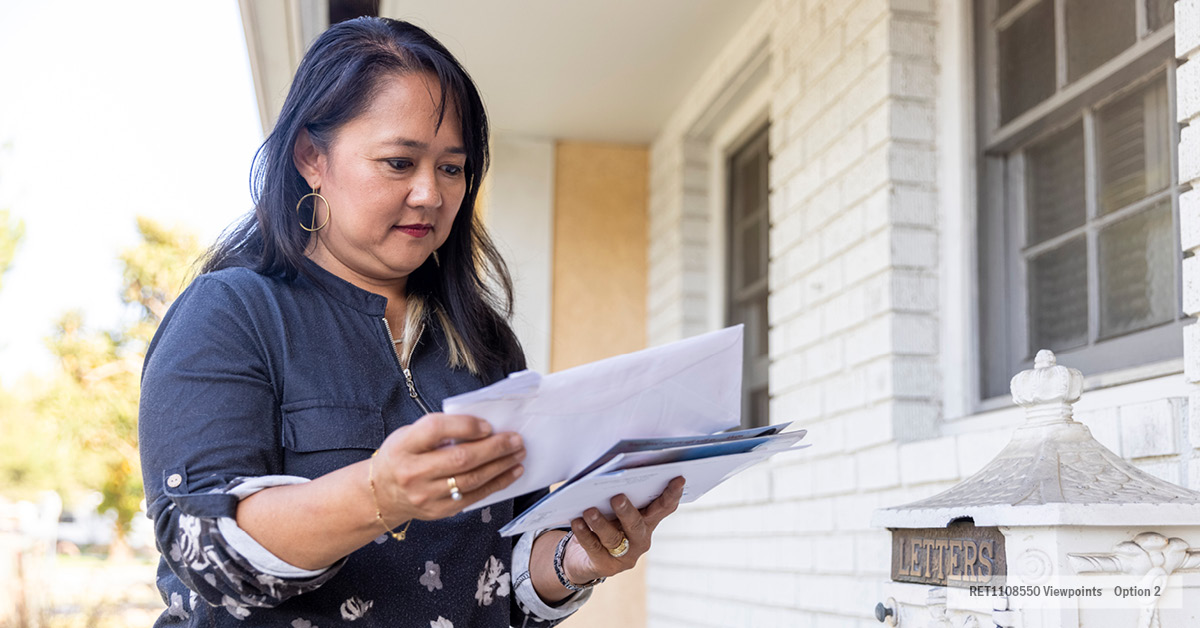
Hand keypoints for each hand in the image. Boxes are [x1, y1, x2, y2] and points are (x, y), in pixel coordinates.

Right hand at [372, 413, 524, 521]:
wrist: (381, 494)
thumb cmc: (402, 456)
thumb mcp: (409, 435)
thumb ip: (440, 430)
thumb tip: (483, 427)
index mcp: (404, 446)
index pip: (436, 430)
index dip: (465, 426)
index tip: (488, 425)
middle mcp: (413, 472)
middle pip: (460, 458)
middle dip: (494, 448)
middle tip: (515, 439)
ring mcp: (426, 495)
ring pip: (471, 480)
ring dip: (500, 466)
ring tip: (518, 454)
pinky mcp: (439, 510)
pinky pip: (474, 497)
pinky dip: (496, 484)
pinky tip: (510, 472)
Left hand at [562, 476, 685, 583]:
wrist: (584, 558)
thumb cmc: (604, 523)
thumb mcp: (614, 510)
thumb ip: (619, 496)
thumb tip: (609, 475)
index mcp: (648, 521)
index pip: (664, 508)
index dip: (672, 495)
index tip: (678, 478)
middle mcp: (640, 539)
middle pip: (637, 525)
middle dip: (627, 511)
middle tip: (617, 497)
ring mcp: (625, 555)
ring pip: (613, 538)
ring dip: (601, 523)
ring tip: (589, 511)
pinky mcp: (606, 566)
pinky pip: (594, 547)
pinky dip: (584, 534)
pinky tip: (577, 522)